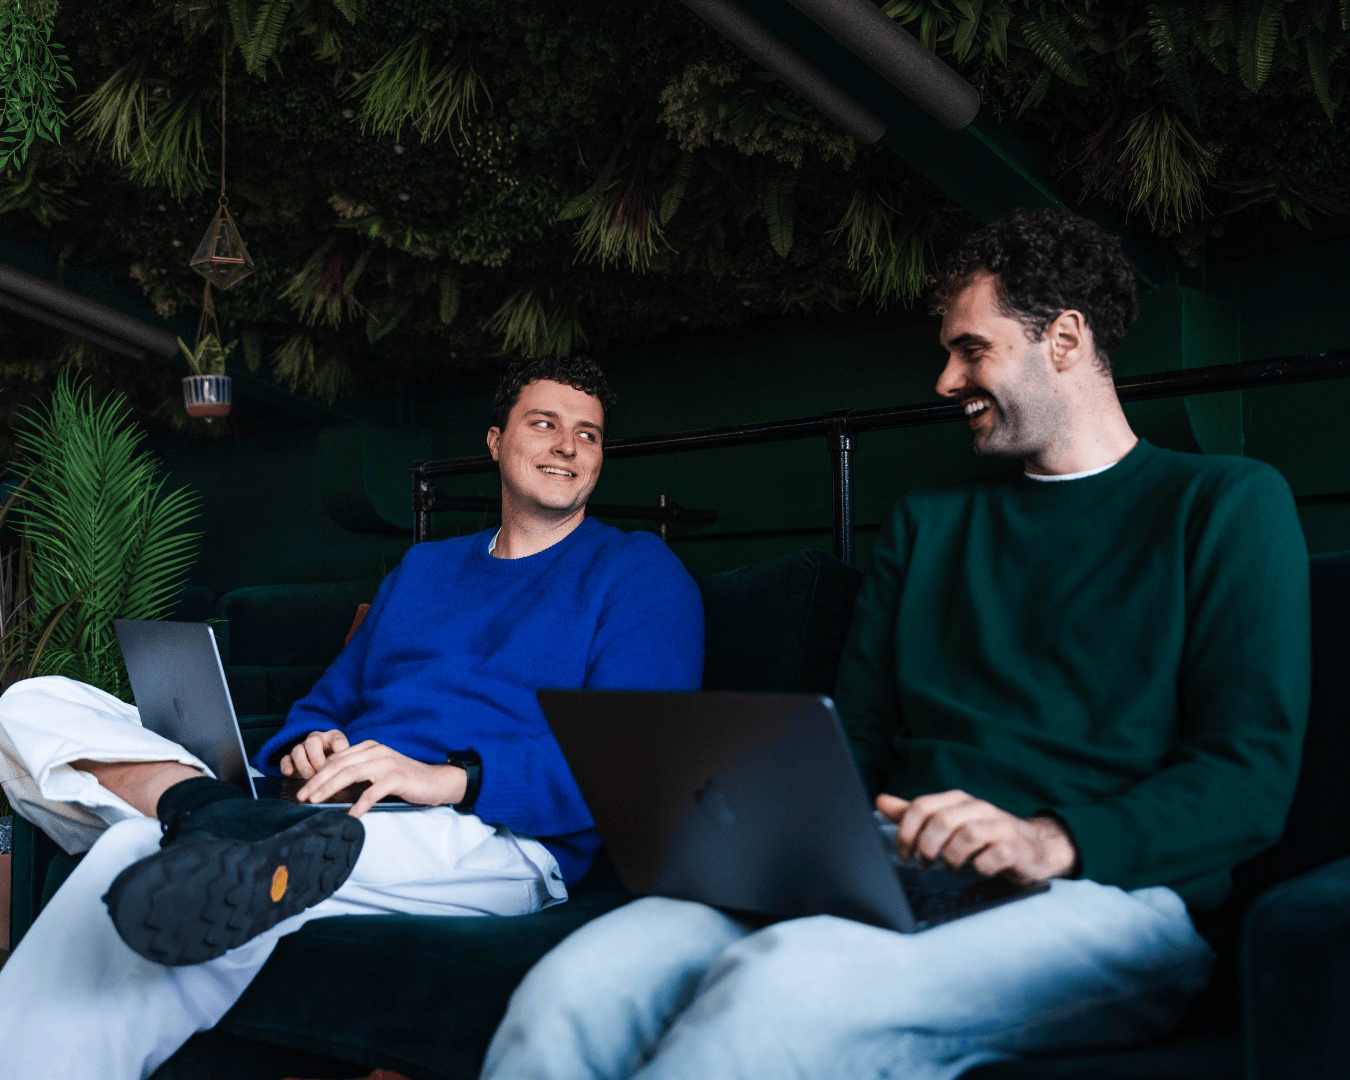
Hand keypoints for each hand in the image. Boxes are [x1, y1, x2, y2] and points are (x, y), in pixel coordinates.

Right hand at [279, 730, 349, 779]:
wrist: (321, 766)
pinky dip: (286, 765)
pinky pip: (285, 758)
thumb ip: (348, 766)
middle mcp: (317, 739)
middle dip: (317, 759)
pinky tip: (289, 773)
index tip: (343, 764)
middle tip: (322, 772)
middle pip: (313, 741)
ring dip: (303, 764)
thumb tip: (353, 777)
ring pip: (298, 749)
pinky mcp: (290, 758)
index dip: (340, 752)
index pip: (338, 740)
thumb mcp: (347, 762)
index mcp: (334, 737)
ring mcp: (302, 747)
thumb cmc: (340, 765)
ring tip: (309, 776)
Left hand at [294, 738, 467, 817]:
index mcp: (370, 748)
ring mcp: (387, 763)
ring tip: (315, 802)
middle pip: (338, 764)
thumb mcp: (380, 770)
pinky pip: (371, 793)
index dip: (318, 773)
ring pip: (349, 774)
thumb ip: (360, 772)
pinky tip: (348, 816)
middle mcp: (376, 751)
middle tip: (302, 796)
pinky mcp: (396, 778)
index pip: (336, 758)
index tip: (304, 788)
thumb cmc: (406, 779)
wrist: (436, 781)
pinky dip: (357, 805)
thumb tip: (332, 787)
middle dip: (317, 781)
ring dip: (329, 789)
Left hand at [876, 790, 1077, 884]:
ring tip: (950, 867)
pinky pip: (993, 856)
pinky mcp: (1015, 848)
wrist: (1032, 848)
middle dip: (926, 847)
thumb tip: (880, 801)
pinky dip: (979, 867)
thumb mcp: (947, 822)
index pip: (921, 806)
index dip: (906, 832)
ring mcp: (999, 826)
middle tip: (924, 864)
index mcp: (957, 800)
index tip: (904, 855)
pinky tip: (976, 870)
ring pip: (966, 836)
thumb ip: (915, 814)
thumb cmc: (982, 837)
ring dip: (951, 858)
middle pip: (941, 821)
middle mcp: (978, 808)